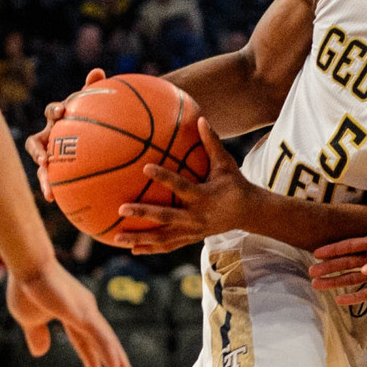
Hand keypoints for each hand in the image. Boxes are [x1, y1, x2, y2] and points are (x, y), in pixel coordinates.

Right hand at [5, 259, 139, 366]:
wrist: (27, 266)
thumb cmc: (25, 287)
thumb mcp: (28, 319)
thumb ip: (36, 335)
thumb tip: (39, 353)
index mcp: (73, 312)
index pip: (87, 340)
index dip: (93, 358)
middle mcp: (86, 312)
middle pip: (105, 344)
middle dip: (118, 366)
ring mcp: (88, 313)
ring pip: (109, 345)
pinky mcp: (86, 316)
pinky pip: (102, 342)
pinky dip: (110, 361)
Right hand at [21, 68, 107, 196]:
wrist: (88, 135)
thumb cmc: (89, 115)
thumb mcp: (92, 103)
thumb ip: (93, 89)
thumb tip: (98, 70)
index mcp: (57, 118)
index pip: (52, 111)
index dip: (55, 110)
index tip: (62, 112)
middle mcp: (48, 136)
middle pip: (36, 144)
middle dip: (38, 152)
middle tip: (44, 160)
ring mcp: (49, 155)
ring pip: (41, 168)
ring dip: (44, 180)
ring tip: (49, 193)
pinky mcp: (54, 171)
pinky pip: (54, 182)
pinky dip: (57, 191)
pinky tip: (64, 204)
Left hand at [114, 120, 250, 253]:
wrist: (249, 213)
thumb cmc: (235, 183)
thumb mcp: (226, 164)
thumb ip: (212, 142)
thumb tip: (200, 117)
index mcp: (204, 196)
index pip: (181, 186)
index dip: (164, 177)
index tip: (145, 167)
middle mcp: (196, 217)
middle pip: (166, 217)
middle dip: (143, 214)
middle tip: (121, 209)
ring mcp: (192, 231)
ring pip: (163, 238)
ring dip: (140, 239)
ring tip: (117, 238)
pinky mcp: (191, 239)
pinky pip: (168, 246)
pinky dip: (150, 248)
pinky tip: (132, 249)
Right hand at [310, 232, 366, 303]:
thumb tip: (365, 270)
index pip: (351, 246)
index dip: (334, 250)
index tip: (317, 253)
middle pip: (346, 263)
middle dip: (329, 267)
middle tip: (312, 272)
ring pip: (351, 279)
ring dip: (335, 282)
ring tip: (317, 285)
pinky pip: (365, 294)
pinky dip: (353, 298)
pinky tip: (339, 300)